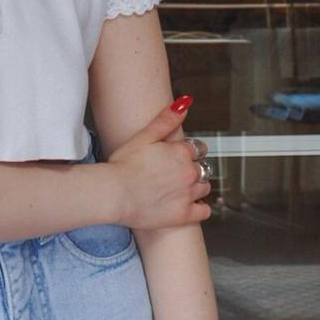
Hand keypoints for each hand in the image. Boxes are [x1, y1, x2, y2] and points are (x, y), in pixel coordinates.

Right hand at [106, 99, 212, 229]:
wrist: (114, 194)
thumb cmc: (123, 166)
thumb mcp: (143, 136)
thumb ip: (166, 119)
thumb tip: (184, 104)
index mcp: (181, 152)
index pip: (196, 149)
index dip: (185, 152)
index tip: (176, 157)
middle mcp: (189, 172)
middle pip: (202, 168)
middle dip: (191, 169)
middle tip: (174, 173)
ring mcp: (189, 195)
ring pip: (205, 187)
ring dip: (197, 186)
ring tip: (180, 188)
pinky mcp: (184, 215)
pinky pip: (205, 211)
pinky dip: (200, 208)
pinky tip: (189, 205)